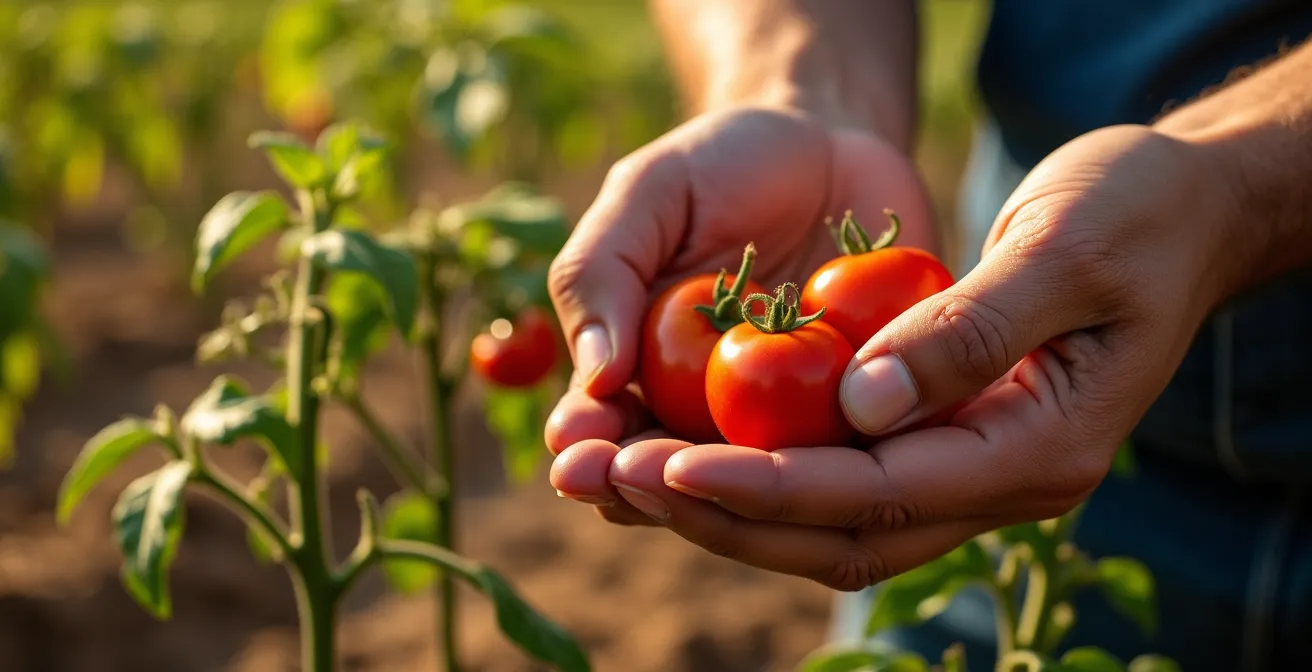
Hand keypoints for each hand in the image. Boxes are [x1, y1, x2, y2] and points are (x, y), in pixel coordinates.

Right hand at [545, 106, 934, 520]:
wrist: (836, 141)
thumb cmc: (722, 164)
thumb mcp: (649, 193)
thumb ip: (603, 270)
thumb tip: (593, 375)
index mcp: (641, 376)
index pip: (608, 432)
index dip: (589, 450)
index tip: (574, 455)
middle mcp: (711, 416)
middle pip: (677, 479)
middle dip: (647, 487)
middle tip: (627, 483)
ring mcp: (792, 422)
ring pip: (765, 485)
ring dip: (741, 496)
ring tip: (721, 488)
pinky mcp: (870, 408)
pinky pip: (859, 447)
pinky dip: (845, 461)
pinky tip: (830, 465)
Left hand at [552, 123, 1244, 587]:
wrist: (1183, 209)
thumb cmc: (1138, 211)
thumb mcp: (1065, 251)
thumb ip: (968, 332)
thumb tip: (859, 405)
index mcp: (1042, 450)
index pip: (880, 492)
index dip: (769, 485)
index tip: (672, 461)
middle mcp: (1004, 483)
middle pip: (842, 532)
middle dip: (727, 513)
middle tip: (622, 478)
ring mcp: (975, 468)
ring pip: (834, 522)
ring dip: (731, 507)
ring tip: (633, 473)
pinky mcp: (947, 439)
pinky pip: (843, 479)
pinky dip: (765, 473)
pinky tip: (695, 445)